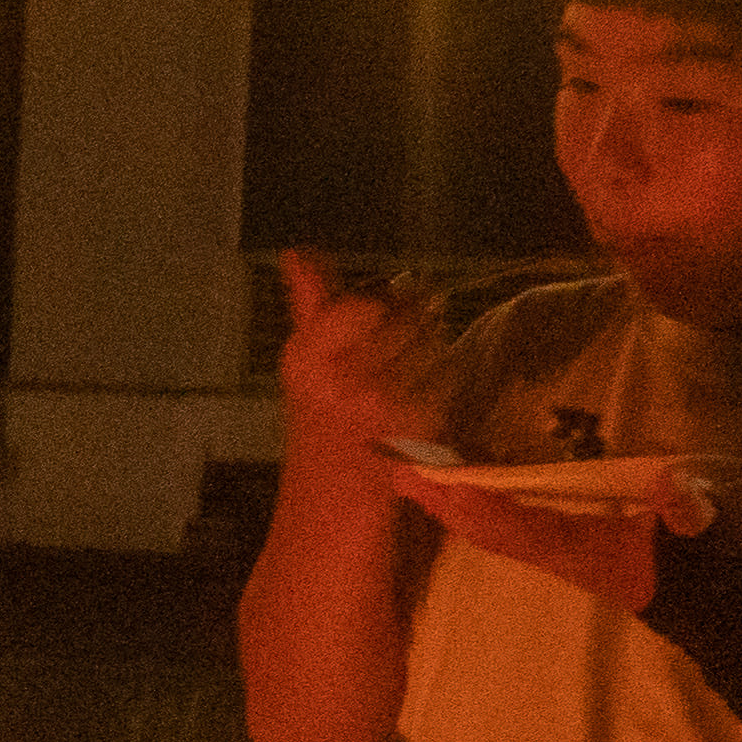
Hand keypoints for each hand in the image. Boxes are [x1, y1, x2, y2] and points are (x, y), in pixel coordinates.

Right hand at [274, 252, 447, 462]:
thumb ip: (309, 300)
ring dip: (430, 344)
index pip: (364, 305)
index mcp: (307, 357)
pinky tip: (422, 389)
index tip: (375, 314)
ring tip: (411, 362)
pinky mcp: (417, 422)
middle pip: (403, 318)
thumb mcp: (306, 355)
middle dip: (411, 318)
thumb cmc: (323, 410)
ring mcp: (382, 403)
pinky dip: (442, 376)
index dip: (377, 304)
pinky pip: (446, 373)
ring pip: (430, 341)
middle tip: (404, 336)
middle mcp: (341, 381)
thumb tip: (295, 251)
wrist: (332, 490)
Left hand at [387, 463, 701, 613]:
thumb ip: (683, 512)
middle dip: (443, 501)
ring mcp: (549, 551)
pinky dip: (473, 505)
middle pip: (484, 528)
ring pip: (486, 528)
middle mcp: (552, 552)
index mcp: (576, 548)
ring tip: (411, 475)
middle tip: (398, 470)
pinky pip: (501, 525)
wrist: (698, 605)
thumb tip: (671, 486)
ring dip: (449, 503)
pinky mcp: (554, 546)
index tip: (444, 482)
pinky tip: (455, 489)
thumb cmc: (690, 565)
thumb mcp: (693, 532)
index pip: (517, 526)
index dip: (482, 505)